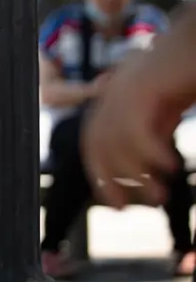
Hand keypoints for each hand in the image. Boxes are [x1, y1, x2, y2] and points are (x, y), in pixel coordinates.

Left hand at [82, 56, 181, 208]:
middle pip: (97, 143)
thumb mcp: (165, 109)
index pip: (94, 142)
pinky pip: (135, 129)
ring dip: (135, 174)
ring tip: (158, 195)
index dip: (100, 174)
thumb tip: (145, 166)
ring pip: (116, 141)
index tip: (115, 204)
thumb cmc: (186, 73)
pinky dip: (150, 153)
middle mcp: (112, 92)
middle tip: (126, 208)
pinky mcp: (141, 86)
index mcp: (113, 98)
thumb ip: (151, 130)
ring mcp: (124, 88)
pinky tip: (171, 167)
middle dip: (108, 178)